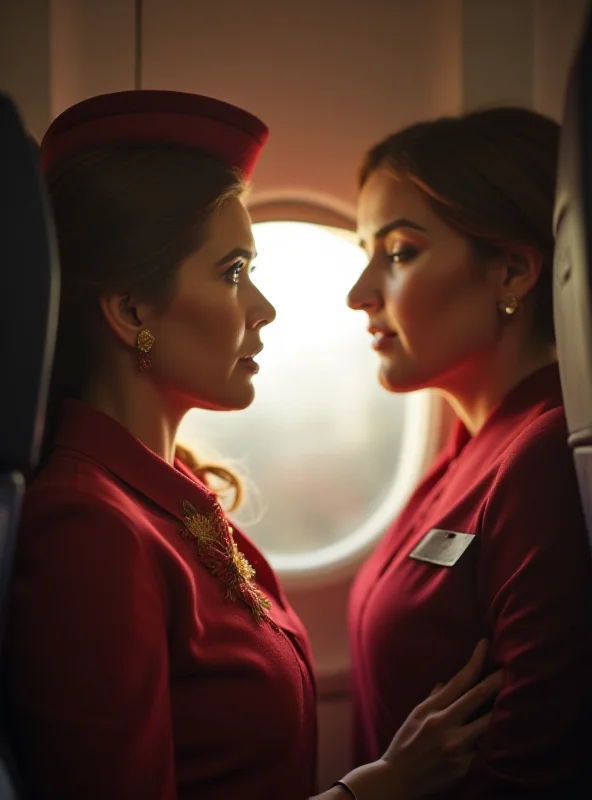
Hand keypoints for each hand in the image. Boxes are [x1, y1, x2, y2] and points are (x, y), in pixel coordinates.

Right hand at [378, 638, 501, 798]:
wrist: (396, 780)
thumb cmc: (404, 745)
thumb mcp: (415, 716)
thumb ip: (434, 698)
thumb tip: (447, 683)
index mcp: (431, 709)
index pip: (459, 679)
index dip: (475, 660)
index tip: (486, 644)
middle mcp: (444, 724)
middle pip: (478, 696)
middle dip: (497, 680)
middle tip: (512, 667)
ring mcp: (455, 747)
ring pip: (488, 723)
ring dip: (503, 710)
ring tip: (519, 699)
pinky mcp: (463, 768)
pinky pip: (486, 751)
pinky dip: (497, 741)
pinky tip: (510, 734)